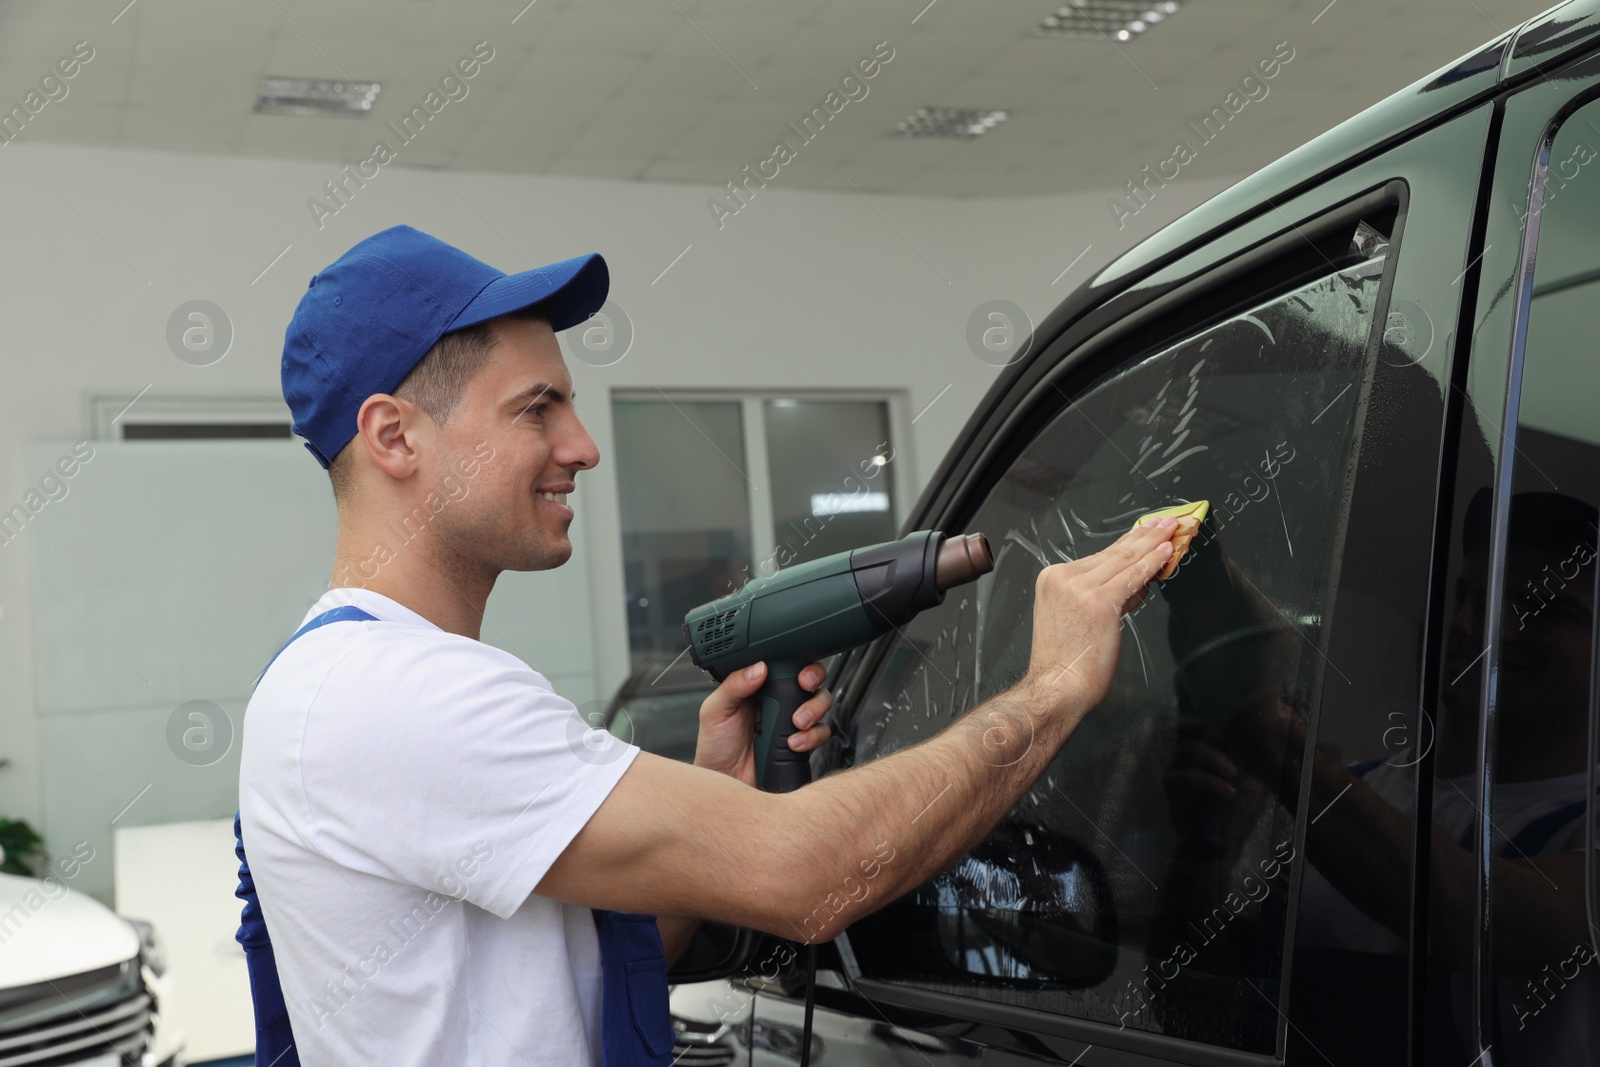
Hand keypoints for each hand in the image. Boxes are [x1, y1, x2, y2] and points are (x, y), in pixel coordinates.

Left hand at [694, 660, 833, 786]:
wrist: (723, 780)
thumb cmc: (715, 745)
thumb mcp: (716, 709)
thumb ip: (734, 685)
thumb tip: (758, 667)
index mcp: (759, 687)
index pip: (787, 666)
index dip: (799, 664)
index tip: (798, 671)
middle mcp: (779, 701)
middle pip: (812, 681)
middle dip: (814, 682)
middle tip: (804, 687)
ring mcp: (792, 722)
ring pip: (821, 705)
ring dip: (815, 710)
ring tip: (797, 723)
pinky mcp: (801, 743)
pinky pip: (820, 734)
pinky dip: (813, 737)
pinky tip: (794, 743)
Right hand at [1020, 516, 1176, 717]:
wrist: (1058, 686)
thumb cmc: (1068, 661)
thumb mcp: (1077, 618)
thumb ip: (1106, 596)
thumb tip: (1137, 583)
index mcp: (1053, 579)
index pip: (1098, 557)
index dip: (1127, 541)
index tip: (1144, 530)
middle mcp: (1063, 578)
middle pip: (1112, 553)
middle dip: (1143, 535)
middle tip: (1164, 522)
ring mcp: (1079, 588)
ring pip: (1125, 560)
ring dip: (1152, 542)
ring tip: (1172, 529)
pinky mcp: (1099, 601)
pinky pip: (1132, 576)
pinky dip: (1152, 562)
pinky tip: (1166, 551)